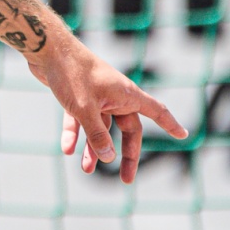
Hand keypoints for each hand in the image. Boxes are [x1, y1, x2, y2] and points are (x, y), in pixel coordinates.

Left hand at [27, 39, 186, 182]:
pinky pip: (80, 120)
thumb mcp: (85, 109)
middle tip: (125, 179)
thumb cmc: (71, 74)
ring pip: (101, 127)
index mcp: (126, 94)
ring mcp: (96, 95)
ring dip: (94, 148)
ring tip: (86, 170)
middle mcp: (115, 95)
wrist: (46, 49)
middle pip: (128, 129)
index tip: (183, 135)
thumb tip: (109, 158)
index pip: (156, 111)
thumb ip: (98, 135)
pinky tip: (66, 150)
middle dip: (126, 154)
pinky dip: (75, 134)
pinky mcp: (77, 95)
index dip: (170, 124)